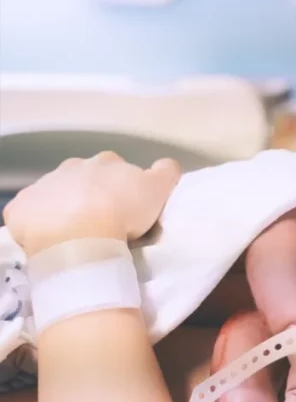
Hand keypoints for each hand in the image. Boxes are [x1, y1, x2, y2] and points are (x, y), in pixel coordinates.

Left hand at [2, 151, 181, 256]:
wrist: (78, 235)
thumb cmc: (123, 211)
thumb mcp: (159, 189)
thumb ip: (166, 172)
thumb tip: (167, 165)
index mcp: (107, 162)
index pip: (118, 170)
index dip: (124, 189)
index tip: (128, 209)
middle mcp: (74, 166)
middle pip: (86, 179)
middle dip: (93, 195)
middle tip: (103, 222)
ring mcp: (45, 185)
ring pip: (57, 194)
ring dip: (66, 208)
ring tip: (77, 233)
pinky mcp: (21, 207)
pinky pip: (30, 213)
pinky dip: (38, 223)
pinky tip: (50, 239)